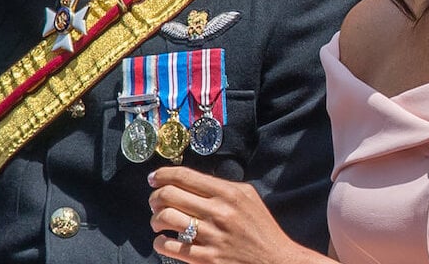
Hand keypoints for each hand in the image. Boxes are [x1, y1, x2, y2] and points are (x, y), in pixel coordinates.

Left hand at [148, 167, 329, 263]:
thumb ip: (222, 186)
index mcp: (228, 193)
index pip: (185, 176)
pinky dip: (160, 242)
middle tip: (154, 201)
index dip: (162, 174)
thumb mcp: (247, 198)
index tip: (153, 178)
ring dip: (155, 219)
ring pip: (166, 218)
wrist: (275, 262)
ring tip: (158, 222)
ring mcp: (211, 237)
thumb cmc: (261, 229)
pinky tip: (164, 241)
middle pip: (169, 195)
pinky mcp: (206, 260)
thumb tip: (190, 181)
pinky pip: (169, 247)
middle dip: (154, 197)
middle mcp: (218, 212)